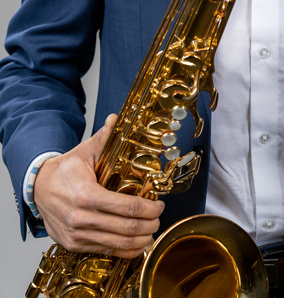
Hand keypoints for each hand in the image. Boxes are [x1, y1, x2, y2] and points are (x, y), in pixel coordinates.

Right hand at [34, 114, 164, 257]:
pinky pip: (104, 251)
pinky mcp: (74, 244)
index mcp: (86, 194)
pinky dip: (123, 251)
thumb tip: (116, 119)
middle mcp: (81, 218)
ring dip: (139, 240)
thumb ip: (103, 137)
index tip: (159, 205)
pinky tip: (136, 245)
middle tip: (158, 219)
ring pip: (117, 243)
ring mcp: (77, 234)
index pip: (126, 207)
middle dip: (148, 225)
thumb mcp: (84, 151)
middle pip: (125, 228)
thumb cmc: (64, 170)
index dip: (148, 208)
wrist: (38, 189)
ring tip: (151, 232)